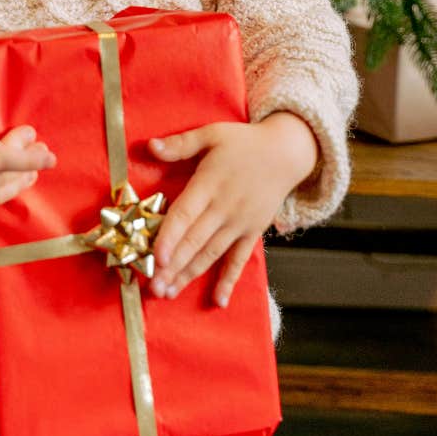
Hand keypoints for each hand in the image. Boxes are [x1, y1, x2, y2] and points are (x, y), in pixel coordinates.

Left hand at [148, 112, 317, 306]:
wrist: (287, 152)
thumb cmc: (244, 141)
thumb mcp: (212, 133)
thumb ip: (181, 143)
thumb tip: (150, 146)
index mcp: (209, 183)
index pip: (186, 214)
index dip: (170, 237)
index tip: (155, 258)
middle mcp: (224, 208)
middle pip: (194, 241)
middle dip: (172, 266)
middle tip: (153, 287)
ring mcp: (239, 223)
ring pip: (211, 254)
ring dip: (189, 275)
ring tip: (169, 293)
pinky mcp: (252, 232)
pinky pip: (239, 260)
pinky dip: (229, 280)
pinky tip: (218, 301)